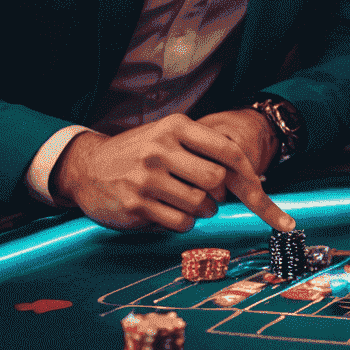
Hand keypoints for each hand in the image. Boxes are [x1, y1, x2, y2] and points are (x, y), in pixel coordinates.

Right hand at [52, 113, 294, 233]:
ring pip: (201, 205)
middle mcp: (161, 149)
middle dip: (220, 195)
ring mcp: (146, 178)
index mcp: (176, 127)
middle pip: (217, 181)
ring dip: (202, 211)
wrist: (87, 168)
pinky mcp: (135, 205)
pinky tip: (169, 212)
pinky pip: (181, 222)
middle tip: (210, 196)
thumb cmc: (140, 152)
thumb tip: (251, 175)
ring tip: (187, 202)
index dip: (249, 174)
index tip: (263, 191)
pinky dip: (184, 223)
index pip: (227, 150)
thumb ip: (204, 149)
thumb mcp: (168, 136)